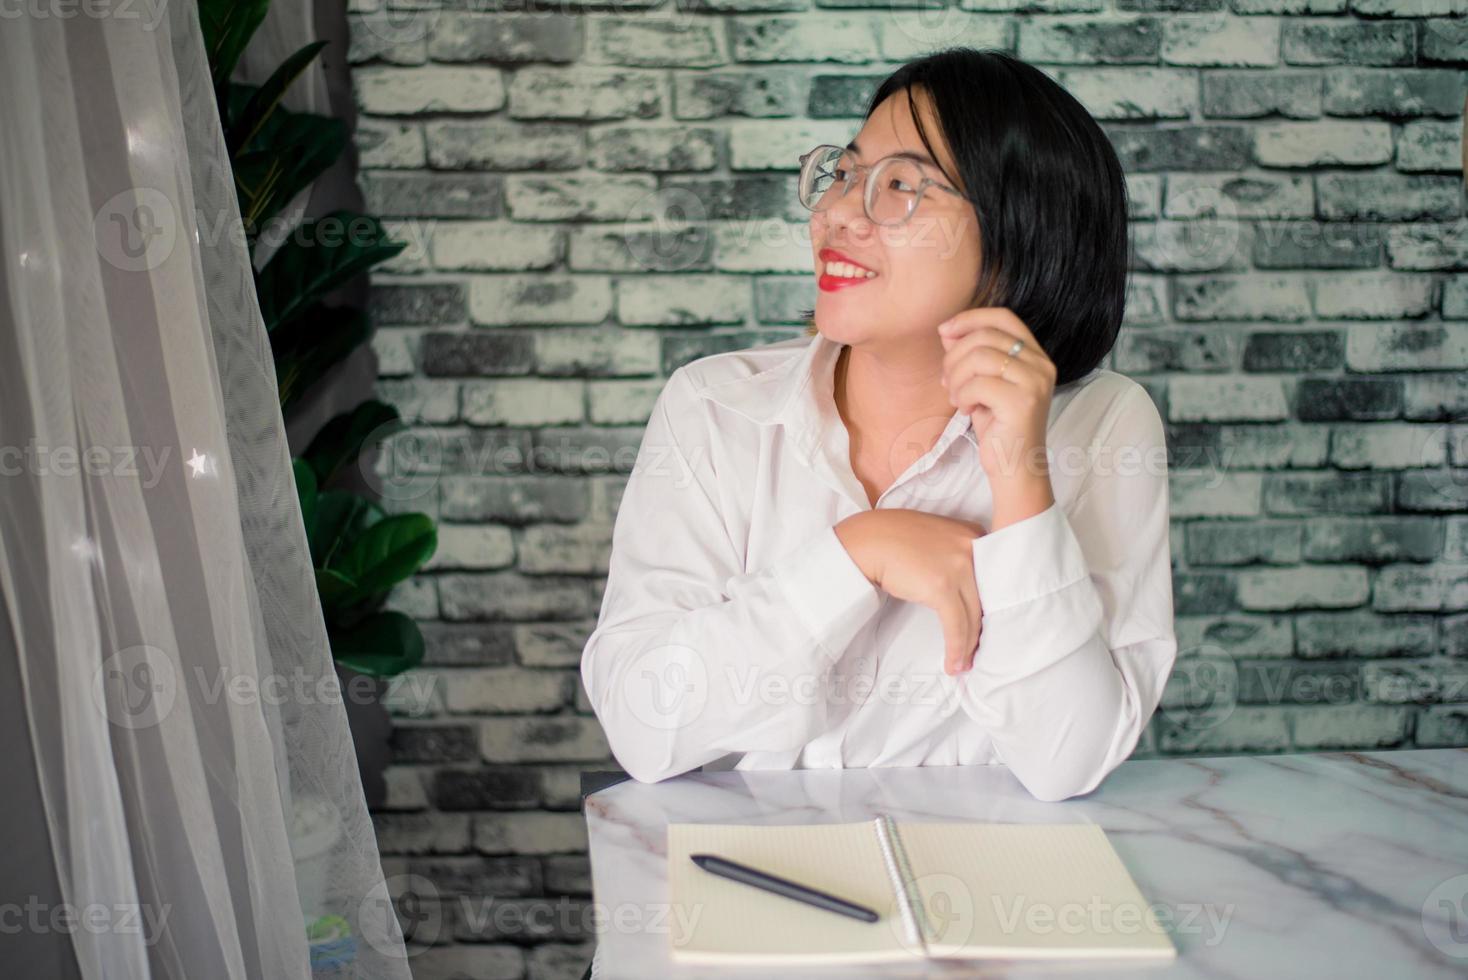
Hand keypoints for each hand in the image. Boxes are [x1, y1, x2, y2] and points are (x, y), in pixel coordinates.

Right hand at [835, 509, 985, 674]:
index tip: (984, 625)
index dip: (989, 606)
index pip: (993, 578)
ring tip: (963, 664)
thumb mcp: (937, 537)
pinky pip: (956, 626)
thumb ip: (956, 554)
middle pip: (986, 599)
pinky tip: (952, 663)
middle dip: (982, 629)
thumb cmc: (895, 539)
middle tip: (977, 651)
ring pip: (973, 616)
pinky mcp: (942, 587)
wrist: (868, 541)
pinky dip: (956, 648)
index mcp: (974, 534)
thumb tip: (965, 590)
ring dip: (969, 646)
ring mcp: (959, 566)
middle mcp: (972, 547)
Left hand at [938, 308, 1055, 489]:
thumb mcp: (982, 384)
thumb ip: (971, 356)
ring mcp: (1035, 382)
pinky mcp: (1023, 402)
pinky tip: (965, 409)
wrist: (1015, 469)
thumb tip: (948, 330)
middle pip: (986, 336)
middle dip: (955, 356)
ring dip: (956, 377)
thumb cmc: (998, 428)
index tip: (945, 331)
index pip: (1003, 317)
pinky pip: (978, 384)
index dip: (970, 318)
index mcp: (1035, 356)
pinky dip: (962, 395)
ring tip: (956, 397)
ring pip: (979, 357)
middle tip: (947, 381)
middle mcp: (1041, 364)